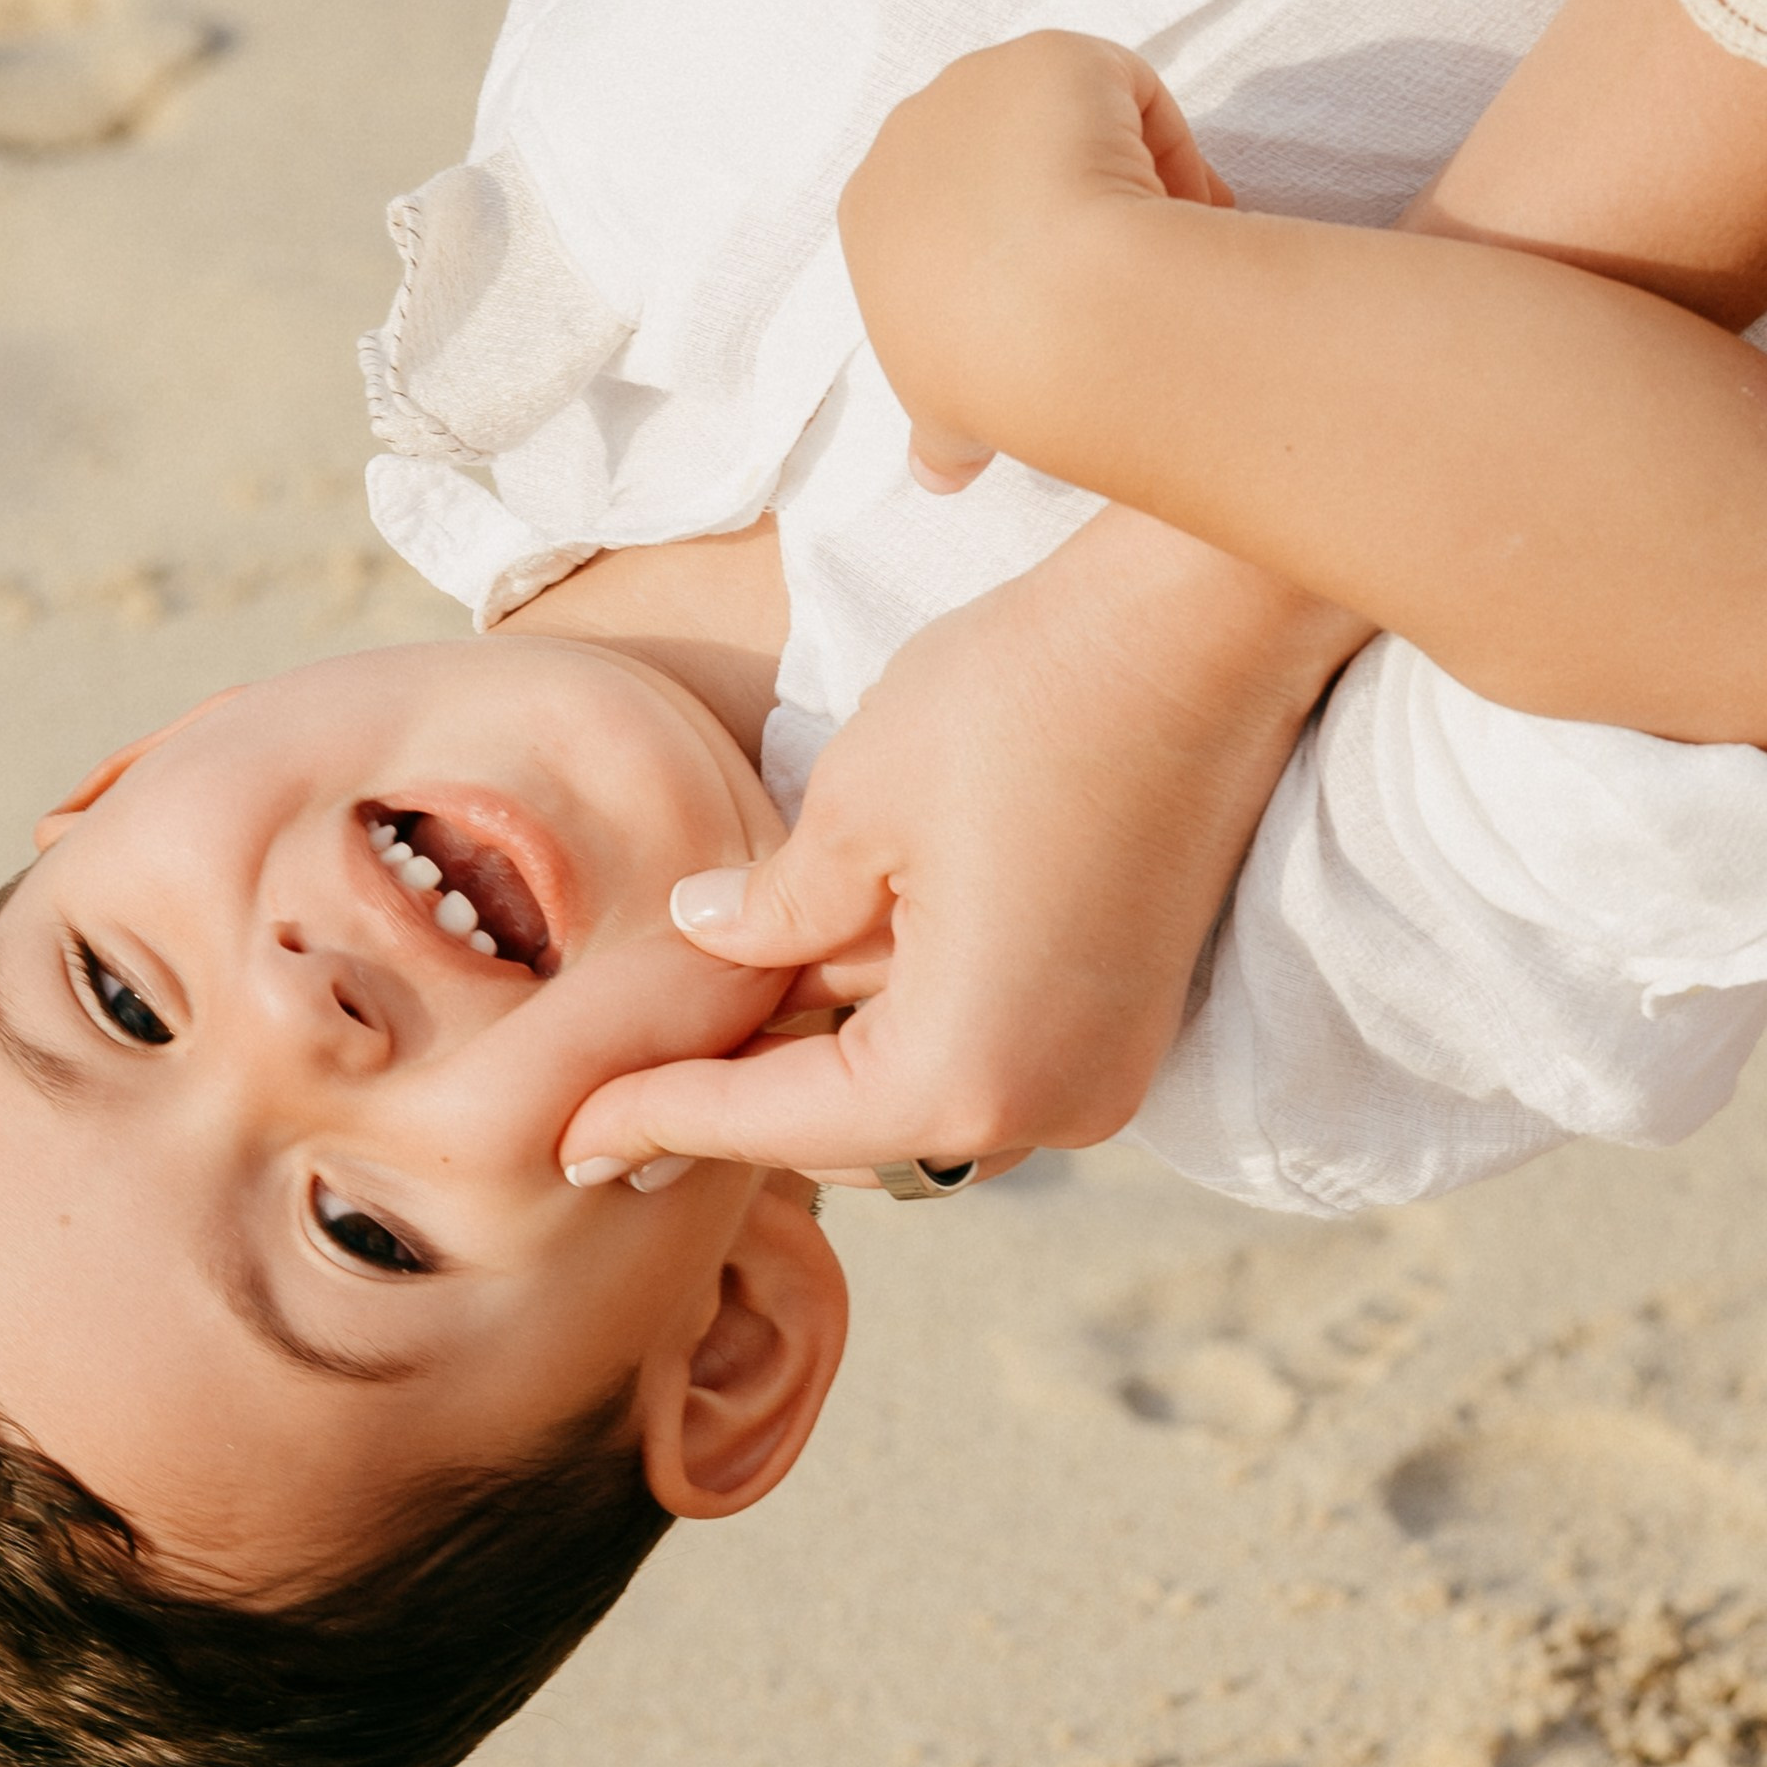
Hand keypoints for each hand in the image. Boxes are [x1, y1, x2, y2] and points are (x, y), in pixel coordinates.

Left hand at [556, 512, 1353, 1189]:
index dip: (653, 1118)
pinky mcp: (1130, 1018)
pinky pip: (985, 1056)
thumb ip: (770, 908)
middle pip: (849, 1136)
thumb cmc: (1023, 703)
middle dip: (737, 1103)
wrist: (1202, 626)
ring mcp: (1103, 1071)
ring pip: (918, 1103)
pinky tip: (822, 970)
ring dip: (821, 1064)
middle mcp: (1046, 1109)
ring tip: (708, 1020)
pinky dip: (898, 1029)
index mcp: (960, 1075)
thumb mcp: (856, 807)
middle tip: (617, 1087)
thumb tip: (708, 943)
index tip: (564, 1140)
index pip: (769, 1121)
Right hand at [838, 33, 1230, 491]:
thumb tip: (937, 476)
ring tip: (1162, 251)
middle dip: (1066, 205)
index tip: (1062, 305)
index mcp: (874, 211)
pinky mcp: (1051, 57)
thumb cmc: (987, 367)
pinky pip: (1126, 95)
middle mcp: (913, 134)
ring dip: (1126, 177)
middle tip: (1122, 275)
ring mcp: (981, 84)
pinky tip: (1182, 211)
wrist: (1040, 308)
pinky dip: (1165, 150)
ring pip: (1074, 122)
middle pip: (1010, 156)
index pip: (954, 214)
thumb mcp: (943, 417)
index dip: (1015, 255)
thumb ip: (940, 437)